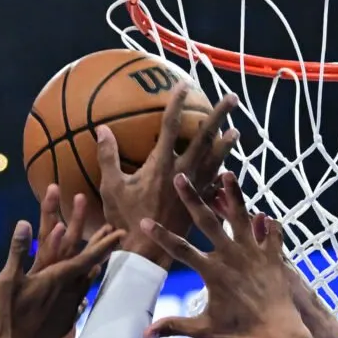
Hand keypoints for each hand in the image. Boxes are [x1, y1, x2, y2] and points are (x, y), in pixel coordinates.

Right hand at [0, 201, 118, 337]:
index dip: (105, 244)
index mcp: (57, 279)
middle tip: (117, 236)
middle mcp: (68, 293)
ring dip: (96, 267)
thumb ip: (17, 250)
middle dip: (104, 249)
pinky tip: (84, 286)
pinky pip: (80, 298)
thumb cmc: (8, 318)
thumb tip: (24, 221)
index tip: (120, 232)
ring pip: (88, 283)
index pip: (87, 257)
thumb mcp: (7, 280)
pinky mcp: (65, 321)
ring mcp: (69, 308)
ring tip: (101, 257)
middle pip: (92, 267)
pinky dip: (85, 286)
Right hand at [92, 86, 238, 261]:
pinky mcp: (199, 205)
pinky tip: (228, 172)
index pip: (170, 125)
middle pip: (205, 137)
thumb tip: (101, 129)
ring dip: (226, 145)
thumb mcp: (111, 187)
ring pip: (216, 161)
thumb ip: (108, 156)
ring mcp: (194, 189)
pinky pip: (215, 187)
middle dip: (219, 115)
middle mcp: (184, 173)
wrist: (146, 252)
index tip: (183, 85)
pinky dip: (222, 177)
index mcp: (162, 165)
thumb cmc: (126, 219)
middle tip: (232, 99)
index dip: (177, 103)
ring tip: (236, 132)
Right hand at [142, 170, 306, 337]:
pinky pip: (272, 234)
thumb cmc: (240, 334)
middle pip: (208, 221)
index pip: (180, 250)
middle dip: (192, 198)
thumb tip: (144, 335)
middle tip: (180, 177)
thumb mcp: (204, 331)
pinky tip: (264, 214)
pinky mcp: (273, 257)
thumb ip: (174, 326)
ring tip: (228, 173)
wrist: (279, 335)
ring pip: (242, 217)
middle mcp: (232, 257)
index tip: (145, 221)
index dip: (161, 235)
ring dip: (234, 195)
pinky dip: (268, 224)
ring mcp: (254, 254)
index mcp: (213, 272)